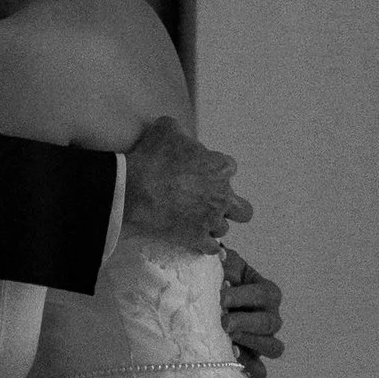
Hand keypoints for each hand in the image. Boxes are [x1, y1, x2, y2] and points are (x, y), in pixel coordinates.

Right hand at [120, 114, 250, 252]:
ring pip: (223, 229)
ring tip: (196, 223)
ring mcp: (211, 219)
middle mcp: (222, 195)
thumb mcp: (166, 128)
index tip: (201, 172)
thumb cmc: (152, 157)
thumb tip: (179, 135)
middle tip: (214, 205)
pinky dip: (204, 246)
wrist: (135, 188)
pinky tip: (195, 242)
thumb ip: (181, 131)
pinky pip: (210, 249)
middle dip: (232, 208)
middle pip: (243, 210)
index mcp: (219, 168)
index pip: (229, 168)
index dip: (216, 171)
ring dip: (212, 226)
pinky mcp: (197, 238)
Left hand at [218, 249, 283, 377]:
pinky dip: (250, 369)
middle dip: (245, 323)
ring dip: (251, 344)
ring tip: (229, 342)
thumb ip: (224, 263)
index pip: (263, 295)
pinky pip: (260, 371)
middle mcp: (271, 317)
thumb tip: (221, 262)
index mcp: (267, 292)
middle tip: (223, 322)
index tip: (220, 296)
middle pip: (269, 323)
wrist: (205, 295)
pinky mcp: (253, 358)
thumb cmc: (218, 276)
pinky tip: (231, 363)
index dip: (243, 297)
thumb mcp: (223, 264)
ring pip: (273, 347)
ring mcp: (265, 339)